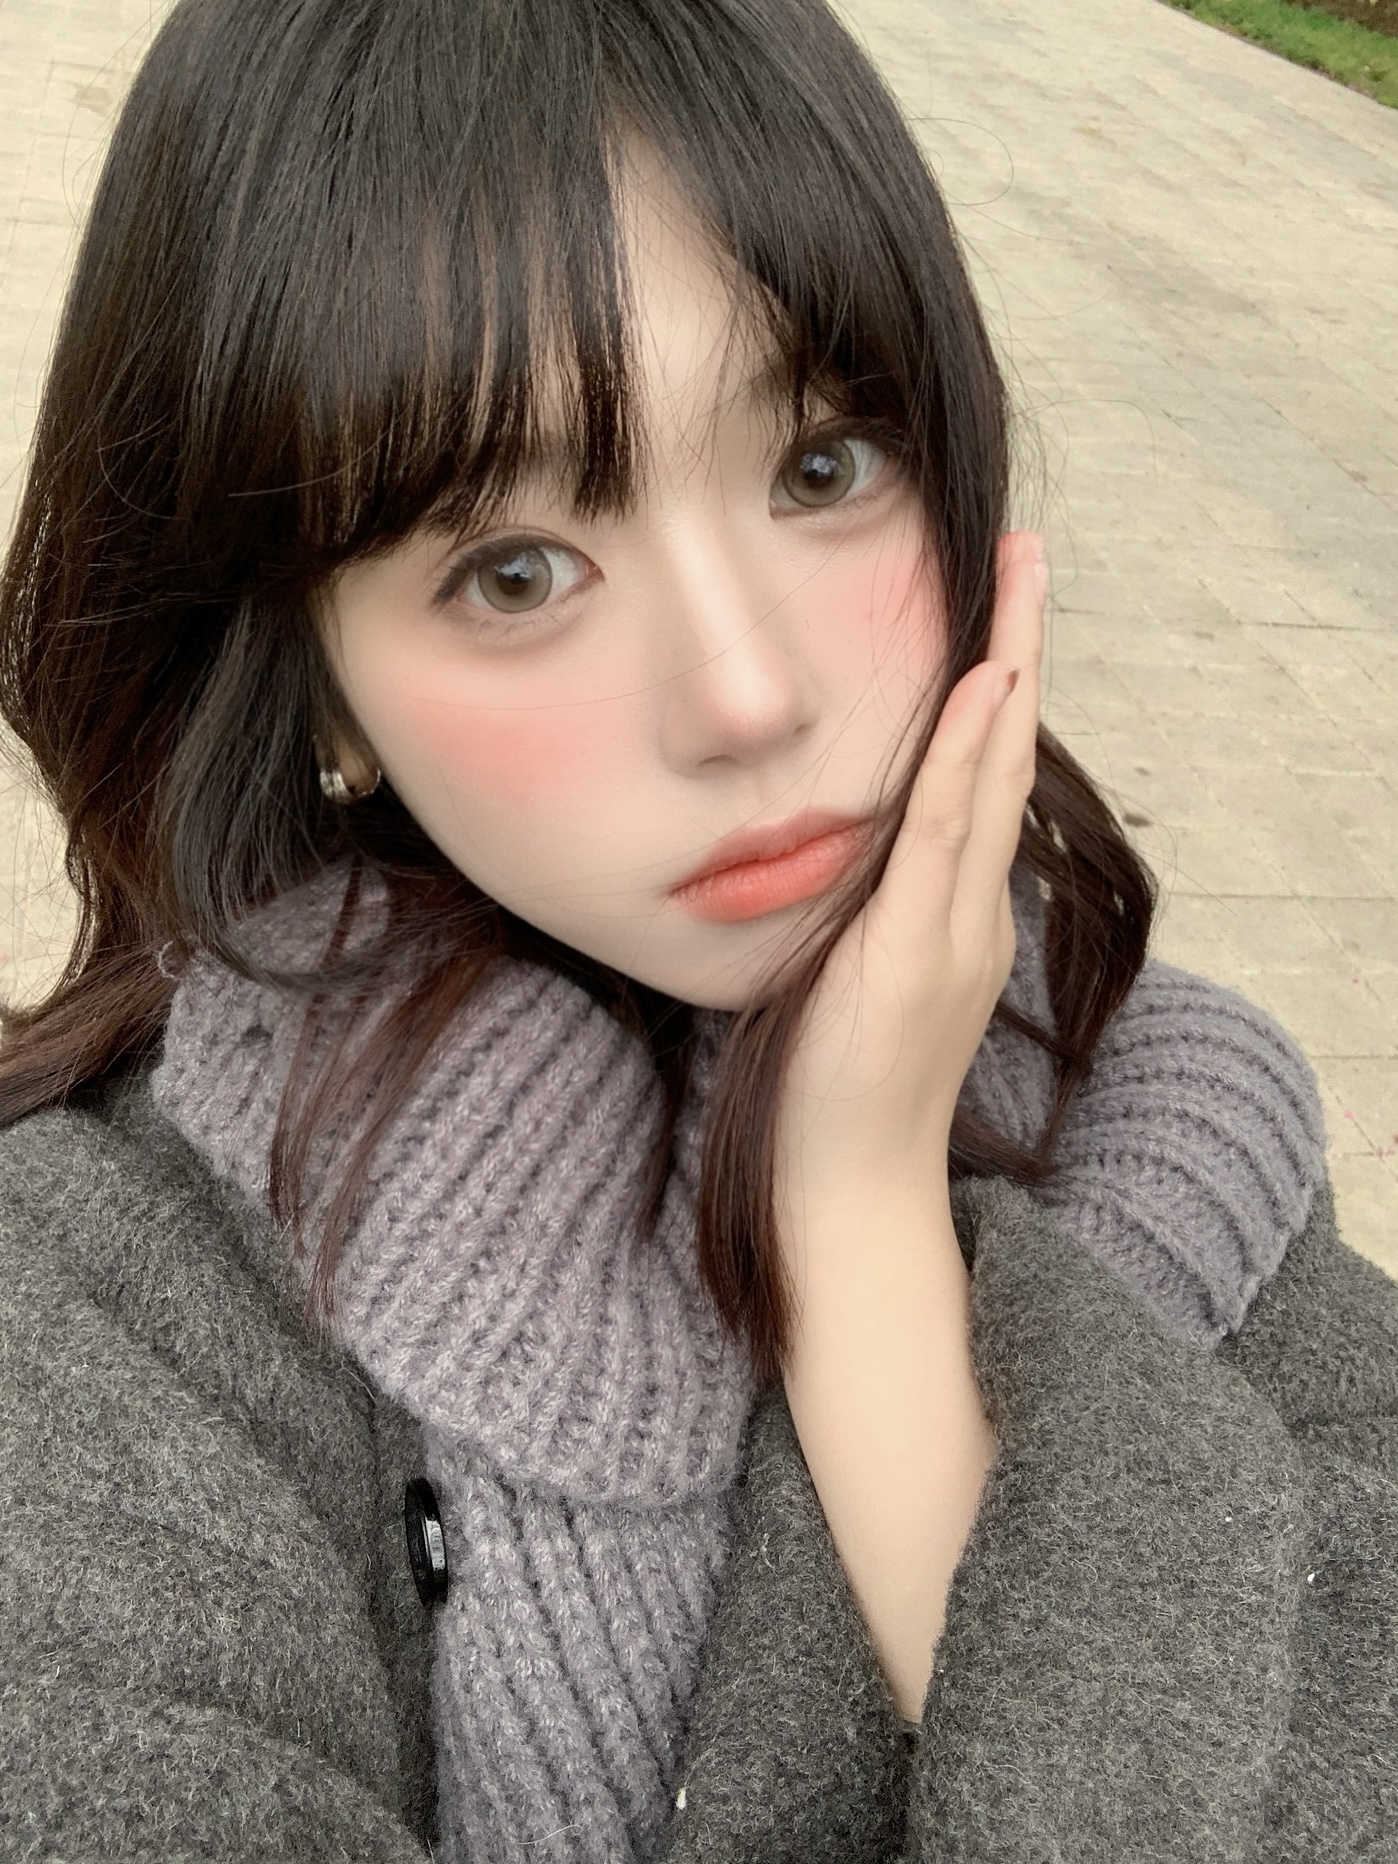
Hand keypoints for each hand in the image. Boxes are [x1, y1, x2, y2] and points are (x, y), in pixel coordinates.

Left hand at [775, 530, 1044, 1239]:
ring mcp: (954, 931)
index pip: (976, 781)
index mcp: (952, 913)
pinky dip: (964, 760)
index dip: (991, 694)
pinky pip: (944, 837)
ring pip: (986, 782)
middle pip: (1001, 760)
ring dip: (1004, 676)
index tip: (994, 612)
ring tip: (1018, 586)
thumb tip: (813, 848)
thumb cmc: (830, 1089)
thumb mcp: (843, 977)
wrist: (847, 1187)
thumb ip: (851, 913)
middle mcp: (970, 911)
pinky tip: (979, 692)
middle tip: (1027, 556)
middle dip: (1017, 652)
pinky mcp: (920, 953)